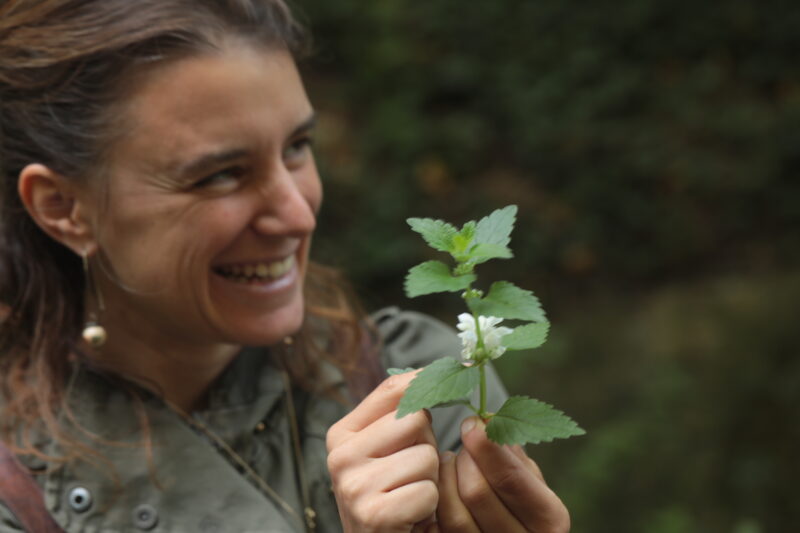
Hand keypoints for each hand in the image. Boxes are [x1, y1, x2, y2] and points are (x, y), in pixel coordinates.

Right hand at [327, 372, 439, 532]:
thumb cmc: (391, 497)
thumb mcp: (385, 451)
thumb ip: (398, 414)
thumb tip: (429, 371)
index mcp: (342, 433)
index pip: (393, 390)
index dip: (427, 385)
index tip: (453, 374)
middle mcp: (340, 455)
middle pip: (416, 420)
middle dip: (428, 447)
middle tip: (411, 474)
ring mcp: (354, 485)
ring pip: (427, 457)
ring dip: (430, 481)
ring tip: (409, 497)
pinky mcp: (373, 514)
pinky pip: (429, 492)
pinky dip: (429, 508)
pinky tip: (410, 518)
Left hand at [432, 417, 569, 532]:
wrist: (516, 531)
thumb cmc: (522, 494)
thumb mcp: (530, 475)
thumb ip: (513, 452)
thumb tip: (485, 421)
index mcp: (550, 519)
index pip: (511, 479)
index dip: (487, 447)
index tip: (472, 424)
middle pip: (477, 493)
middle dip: (465, 459)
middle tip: (464, 441)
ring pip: (454, 514)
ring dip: (446, 477)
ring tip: (448, 458)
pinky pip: (440, 528)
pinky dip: (436, 500)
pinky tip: (440, 482)